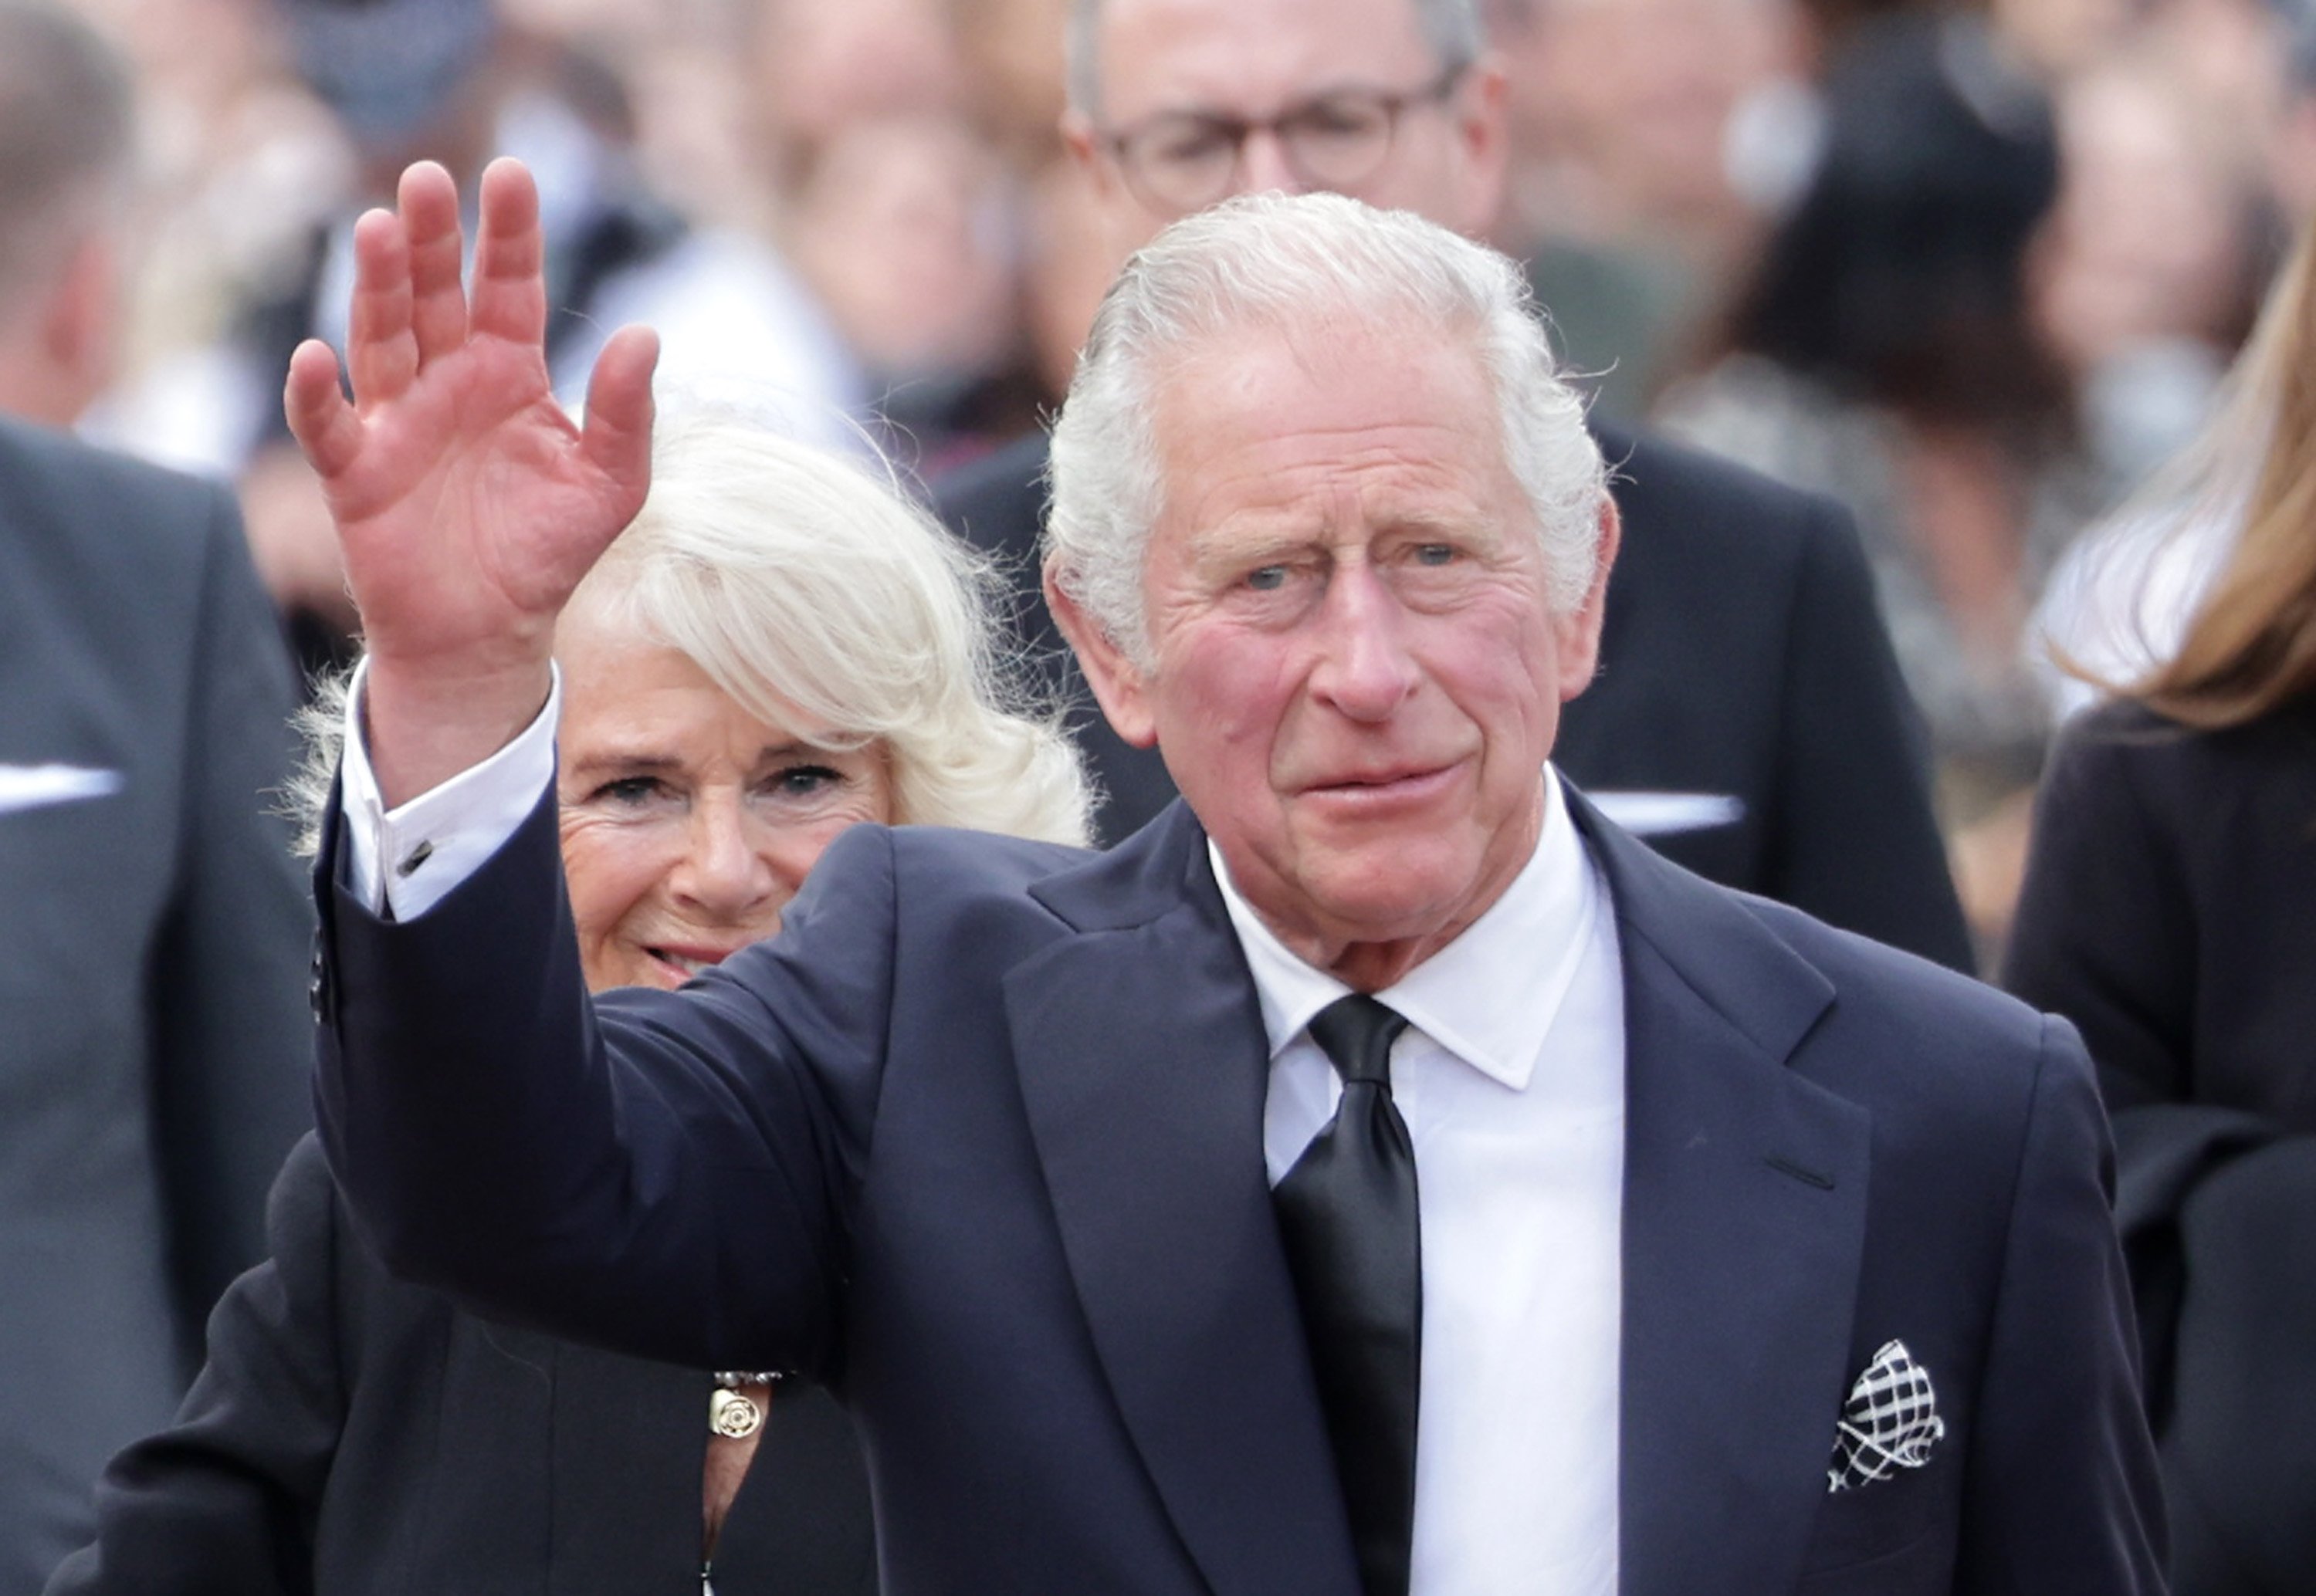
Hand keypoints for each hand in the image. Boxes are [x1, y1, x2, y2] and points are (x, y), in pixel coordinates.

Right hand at [285, 158, 657, 803]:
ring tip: (377, 229)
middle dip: (430, 238)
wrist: (490, 633)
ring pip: (380, 336)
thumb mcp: (611, 485)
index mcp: (510, 372)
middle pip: (434, 294)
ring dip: (374, 286)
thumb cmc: (549, 553)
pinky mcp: (355, 469)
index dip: (510, 233)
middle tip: (427, 178)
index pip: (509, 286)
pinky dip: (317, 391)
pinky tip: (315, 355)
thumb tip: (646, 336)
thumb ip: (626, 414)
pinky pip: (327, 422)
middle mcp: (448, 381)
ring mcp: (396, 419)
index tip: (512, 172)